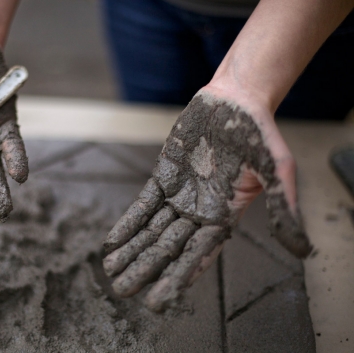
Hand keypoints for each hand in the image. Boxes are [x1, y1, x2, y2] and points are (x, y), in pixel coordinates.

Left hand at [102, 88, 311, 311]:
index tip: (158, 299)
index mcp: (224, 216)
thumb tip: (303, 251)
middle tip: (123, 291)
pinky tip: (113, 241)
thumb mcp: (277, 170)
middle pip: (168, 247)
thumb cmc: (259, 133)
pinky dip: (128, 223)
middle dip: (146, 269)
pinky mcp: (163, 178)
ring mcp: (179, 196)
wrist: (235, 101)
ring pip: (151, 230)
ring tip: (112, 272)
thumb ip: (283, 208)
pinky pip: (142, 205)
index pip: (197, 254)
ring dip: (132, 250)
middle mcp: (198, 212)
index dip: (177, 276)